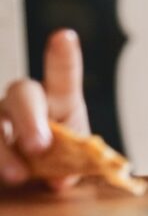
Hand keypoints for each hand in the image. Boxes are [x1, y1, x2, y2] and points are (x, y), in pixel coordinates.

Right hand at [0, 29, 89, 189]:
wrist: (33, 179)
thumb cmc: (58, 162)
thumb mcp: (73, 163)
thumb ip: (72, 165)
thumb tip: (59, 179)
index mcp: (60, 101)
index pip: (63, 75)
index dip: (62, 56)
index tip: (65, 37)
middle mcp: (25, 102)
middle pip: (22, 93)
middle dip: (29, 118)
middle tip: (40, 146)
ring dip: (4, 149)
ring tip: (18, 175)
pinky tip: (5, 177)